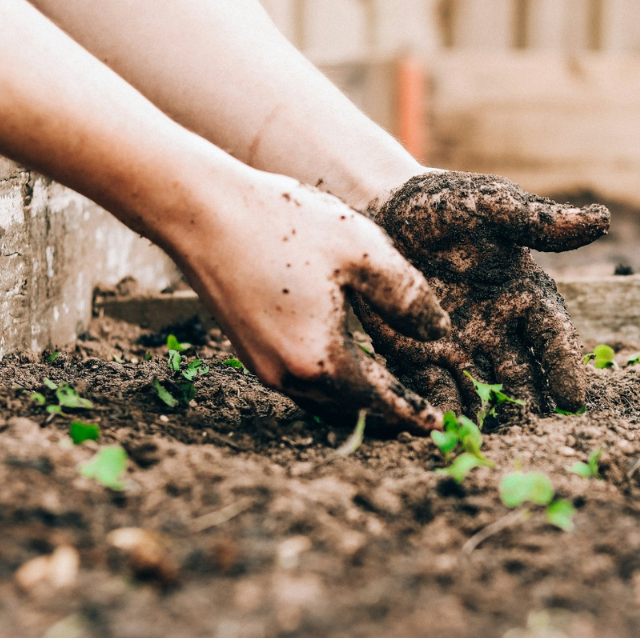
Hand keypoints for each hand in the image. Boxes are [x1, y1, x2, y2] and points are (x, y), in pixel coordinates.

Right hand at [174, 170, 448, 433]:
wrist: (200, 210)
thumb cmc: (283, 223)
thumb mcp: (363, 251)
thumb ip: (408, 297)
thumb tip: (439, 333)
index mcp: (320, 359)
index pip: (380, 401)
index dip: (413, 413)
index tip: (439, 425)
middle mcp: (288, 376)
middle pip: (351, 410)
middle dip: (389, 414)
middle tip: (422, 415)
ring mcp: (263, 366)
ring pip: (324, 400)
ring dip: (360, 402)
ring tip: (392, 394)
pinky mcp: (249, 351)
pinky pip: (302, 383)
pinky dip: (333, 384)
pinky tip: (349, 365)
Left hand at [354, 171, 609, 416]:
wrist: (382, 209)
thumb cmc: (445, 204)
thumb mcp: (491, 205)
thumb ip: (538, 221)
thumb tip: (602, 220)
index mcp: (524, 295)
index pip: (553, 337)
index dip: (564, 367)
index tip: (574, 399)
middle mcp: (498, 329)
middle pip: (521, 376)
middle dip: (529, 406)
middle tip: (535, 436)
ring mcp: (459, 347)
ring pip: (481, 391)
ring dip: (487, 417)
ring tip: (491, 443)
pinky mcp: (418, 356)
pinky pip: (433, 388)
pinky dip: (440, 409)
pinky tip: (442, 429)